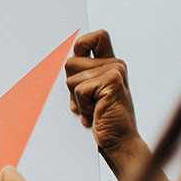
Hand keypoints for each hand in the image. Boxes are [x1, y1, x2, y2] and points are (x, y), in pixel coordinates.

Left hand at [64, 30, 143, 163]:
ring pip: (71, 78)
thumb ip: (81, 78)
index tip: (76, 68)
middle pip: (70, 62)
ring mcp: (115, 70)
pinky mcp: (112, 81)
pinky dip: (81, 106)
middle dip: (70, 86)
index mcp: (110, 65)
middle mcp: (115, 64)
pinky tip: (94, 115)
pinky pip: (79, 89)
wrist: (120, 144)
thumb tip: (60, 63)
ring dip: (76, 100)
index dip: (80, 45)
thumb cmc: (102, 123)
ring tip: (93, 111)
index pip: (96, 37)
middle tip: (86, 103)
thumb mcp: (88, 97)